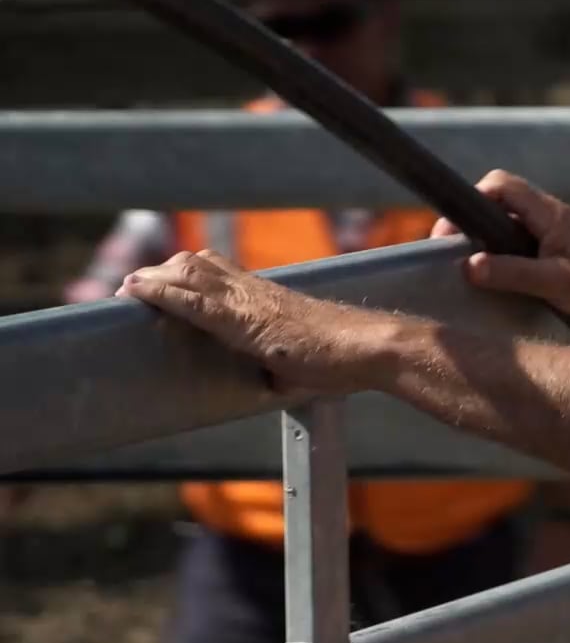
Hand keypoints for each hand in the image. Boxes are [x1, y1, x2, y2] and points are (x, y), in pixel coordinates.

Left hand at [116, 250, 392, 393]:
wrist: (367, 348)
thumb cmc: (344, 358)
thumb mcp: (303, 359)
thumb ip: (281, 363)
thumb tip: (276, 379)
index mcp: (268, 297)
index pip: (218, 269)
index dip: (184, 273)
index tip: (158, 282)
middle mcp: (255, 291)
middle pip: (196, 264)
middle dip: (161, 272)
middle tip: (134, 288)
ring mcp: (250, 302)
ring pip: (189, 273)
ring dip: (154, 279)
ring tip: (128, 290)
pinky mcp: (245, 321)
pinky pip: (194, 301)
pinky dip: (162, 294)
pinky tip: (138, 292)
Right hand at [432, 170, 569, 321]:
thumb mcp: (554, 283)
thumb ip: (510, 273)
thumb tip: (468, 265)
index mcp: (548, 214)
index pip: (501, 184)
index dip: (472, 198)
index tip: (452, 231)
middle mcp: (552, 214)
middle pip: (502, 201)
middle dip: (475, 221)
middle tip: (457, 251)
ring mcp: (559, 229)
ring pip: (514, 222)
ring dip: (492, 239)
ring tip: (476, 266)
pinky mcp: (566, 245)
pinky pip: (528, 239)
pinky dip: (511, 251)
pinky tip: (508, 276)